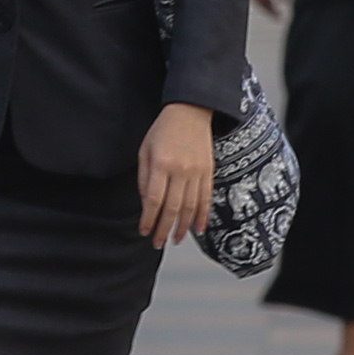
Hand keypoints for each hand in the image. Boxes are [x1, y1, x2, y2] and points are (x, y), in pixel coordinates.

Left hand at [137, 103, 214, 247]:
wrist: (190, 111)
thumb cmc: (163, 130)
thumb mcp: (145, 150)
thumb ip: (144, 178)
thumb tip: (147, 204)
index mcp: (161, 164)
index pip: (154, 200)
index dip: (149, 219)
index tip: (144, 231)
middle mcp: (180, 170)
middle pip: (172, 208)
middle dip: (164, 229)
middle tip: (159, 242)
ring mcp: (197, 172)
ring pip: (190, 207)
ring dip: (182, 227)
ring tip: (175, 239)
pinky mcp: (209, 172)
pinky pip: (206, 198)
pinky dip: (203, 216)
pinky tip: (198, 228)